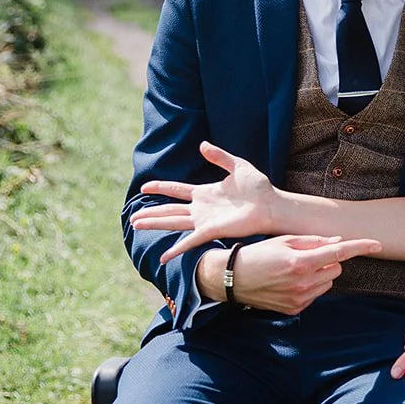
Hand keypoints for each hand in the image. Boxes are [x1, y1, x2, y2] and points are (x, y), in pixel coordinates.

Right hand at [133, 142, 283, 261]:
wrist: (271, 205)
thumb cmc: (258, 187)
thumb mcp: (237, 165)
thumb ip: (219, 156)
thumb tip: (201, 145)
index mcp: (205, 193)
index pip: (177, 190)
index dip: (161, 187)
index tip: (145, 187)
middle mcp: (201, 208)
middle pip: (170, 209)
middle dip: (151, 213)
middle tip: (133, 217)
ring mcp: (204, 220)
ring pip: (173, 222)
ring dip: (155, 224)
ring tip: (136, 225)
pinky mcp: (211, 230)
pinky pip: (189, 241)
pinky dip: (176, 249)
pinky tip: (163, 258)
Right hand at [198, 233, 381, 314]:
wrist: (233, 279)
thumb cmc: (259, 254)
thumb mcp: (285, 241)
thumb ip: (314, 241)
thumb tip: (338, 242)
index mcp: (301, 262)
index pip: (339, 253)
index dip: (360, 247)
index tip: (378, 244)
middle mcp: (303, 283)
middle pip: (336, 267)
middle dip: (328, 259)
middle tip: (306, 255)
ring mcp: (300, 299)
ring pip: (328, 282)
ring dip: (321, 273)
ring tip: (296, 268)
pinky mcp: (295, 309)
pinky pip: (316, 294)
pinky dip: (310, 286)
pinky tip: (290, 282)